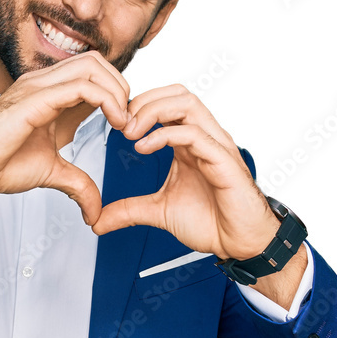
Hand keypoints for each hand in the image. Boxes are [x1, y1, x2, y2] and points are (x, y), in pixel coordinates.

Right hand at [0, 51, 129, 223]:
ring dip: (119, 91)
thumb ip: (77, 185)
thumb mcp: (50, 174)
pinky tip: (115, 122)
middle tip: (130, 122)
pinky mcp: (36, 98)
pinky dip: (107, 100)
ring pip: (94, 66)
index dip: (119, 95)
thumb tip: (95, 211)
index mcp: (52, 96)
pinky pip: (82, 85)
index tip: (128, 127)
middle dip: (123, 87)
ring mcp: (41, 87)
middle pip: (99, 62)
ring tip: (125, 122)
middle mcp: (47, 84)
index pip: (95, 76)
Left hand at [92, 84, 279, 260]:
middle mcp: (204, 138)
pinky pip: (195, 134)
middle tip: (120, 122)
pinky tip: (144, 148)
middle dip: (144, 101)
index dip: (138, 107)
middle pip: (176, 94)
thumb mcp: (158, 212)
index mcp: (189, 143)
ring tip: (131, 131)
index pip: (166, 104)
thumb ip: (128, 210)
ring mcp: (215, 146)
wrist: (239, 243)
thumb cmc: (212, 221)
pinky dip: (166, 135)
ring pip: (187, 104)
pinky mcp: (223, 161)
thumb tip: (97, 220)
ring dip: (153, 111)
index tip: (114, 125)